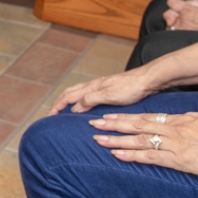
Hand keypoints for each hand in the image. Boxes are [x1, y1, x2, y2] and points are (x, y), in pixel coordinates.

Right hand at [49, 65, 163, 114]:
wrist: (148, 80)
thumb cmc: (131, 87)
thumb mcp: (108, 95)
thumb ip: (90, 100)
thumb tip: (74, 108)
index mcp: (91, 87)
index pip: (67, 97)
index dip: (57, 106)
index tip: (49, 117)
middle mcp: (93, 85)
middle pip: (70, 93)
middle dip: (59, 103)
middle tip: (52, 114)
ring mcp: (100, 87)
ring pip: (78, 93)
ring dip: (67, 101)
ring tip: (63, 110)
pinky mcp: (108, 90)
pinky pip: (87, 95)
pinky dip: (79, 101)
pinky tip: (84, 106)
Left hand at [89, 110, 197, 181]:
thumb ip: (197, 120)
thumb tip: (190, 118)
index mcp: (181, 120)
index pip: (147, 117)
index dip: (127, 118)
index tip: (110, 116)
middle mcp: (173, 130)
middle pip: (136, 125)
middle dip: (113, 124)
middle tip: (93, 123)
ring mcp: (174, 144)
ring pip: (138, 140)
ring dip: (116, 140)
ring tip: (97, 139)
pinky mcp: (179, 160)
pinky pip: (150, 157)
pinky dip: (132, 155)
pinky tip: (117, 154)